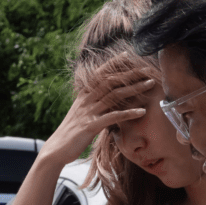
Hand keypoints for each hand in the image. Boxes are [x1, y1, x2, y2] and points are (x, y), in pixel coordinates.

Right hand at [40, 64, 154, 163]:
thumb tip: (103, 100)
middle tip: (147, 69)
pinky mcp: (91, 126)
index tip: (127, 55)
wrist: (56, 149)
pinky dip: (128, 113)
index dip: (113, 63)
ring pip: (114, 95)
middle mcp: (85, 100)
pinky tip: (142, 111)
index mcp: (83, 96)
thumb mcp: (80, 114)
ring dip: (134, 89)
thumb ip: (91, 105)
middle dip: (130, 74)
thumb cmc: (71, 134)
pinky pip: (113, 117)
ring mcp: (88, 112)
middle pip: (110, 81)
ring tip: (150, 84)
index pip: (99, 74)